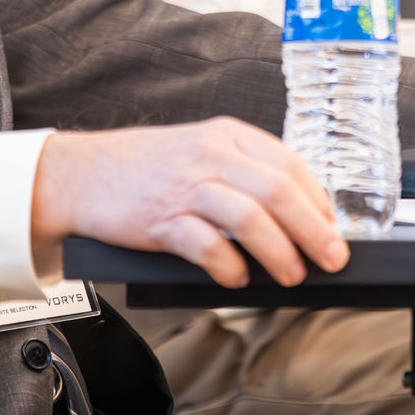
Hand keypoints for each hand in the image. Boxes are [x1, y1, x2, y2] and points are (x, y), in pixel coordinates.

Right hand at [30, 119, 346, 289]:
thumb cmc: (146, 168)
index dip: (319, 201)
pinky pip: (207, 246)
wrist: (81, 173)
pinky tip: (238, 278)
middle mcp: (211, 155)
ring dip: (280, 252)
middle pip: (278, 191)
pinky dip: (230, 266)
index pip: (290, 165)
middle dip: (314, 230)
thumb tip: (295, 217)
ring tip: (292, 275)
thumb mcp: (200, 150)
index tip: (333, 229)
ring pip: (250, 217)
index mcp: (227, 135)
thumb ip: (242, 173)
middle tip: (332, 258)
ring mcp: (185, 187)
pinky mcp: (161, 220)